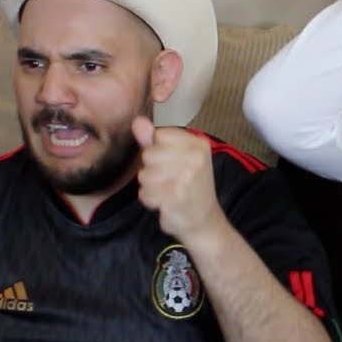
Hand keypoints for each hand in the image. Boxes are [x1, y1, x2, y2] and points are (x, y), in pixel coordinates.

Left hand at [132, 115, 224, 243]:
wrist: (204, 221)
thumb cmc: (189, 187)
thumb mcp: (176, 159)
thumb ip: (153, 140)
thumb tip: (137, 120)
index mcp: (199, 144)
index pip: (160, 135)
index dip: (158, 150)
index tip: (173, 163)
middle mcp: (196, 158)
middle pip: (149, 155)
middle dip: (152, 170)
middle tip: (171, 180)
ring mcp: (187, 178)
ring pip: (144, 175)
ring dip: (150, 187)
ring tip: (168, 192)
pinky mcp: (176, 198)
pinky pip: (145, 194)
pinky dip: (151, 201)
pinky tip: (166, 203)